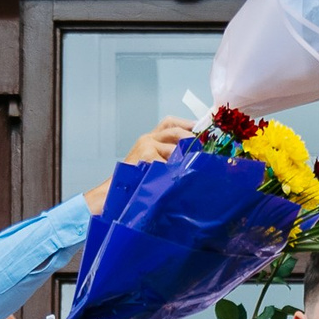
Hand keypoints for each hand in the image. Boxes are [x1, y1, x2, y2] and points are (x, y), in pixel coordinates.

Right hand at [82, 120, 198, 211]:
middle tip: (205, 152)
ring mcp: (146, 147)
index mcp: (149, 140)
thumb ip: (167, 157)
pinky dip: (179, 170)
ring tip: (196, 168)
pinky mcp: (147, 158)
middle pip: (175, 131)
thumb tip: (193, 158)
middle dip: (192, 140)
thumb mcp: (150, 165)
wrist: (113, 195)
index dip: (187, 125)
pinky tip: (183, 178)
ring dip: (187, 158)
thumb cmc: (134, 184)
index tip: (202, 131)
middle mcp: (148, 139)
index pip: (170, 124)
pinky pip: (170, 162)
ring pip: (175, 147)